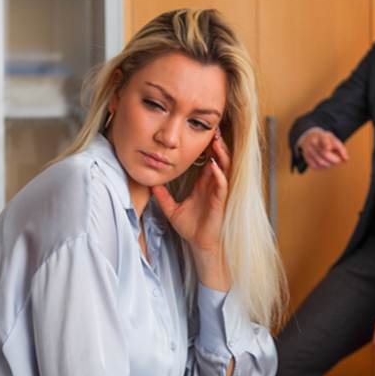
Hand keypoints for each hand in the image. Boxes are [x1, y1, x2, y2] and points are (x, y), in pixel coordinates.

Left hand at [153, 133, 230, 288]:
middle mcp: (213, 185)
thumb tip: (150, 186)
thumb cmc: (191, 227)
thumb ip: (162, 197)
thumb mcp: (171, 209)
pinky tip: (213, 166)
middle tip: (211, 130)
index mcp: (204, 184)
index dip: (206, 148)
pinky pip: (222, 185)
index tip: (200, 134)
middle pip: (218, 160)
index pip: (207, 161)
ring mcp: (219, 192)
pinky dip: (218, 175)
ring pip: (224, 169)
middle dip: (217, 145)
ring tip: (216, 142)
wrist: (200, 244)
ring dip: (221, 155)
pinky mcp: (221, 201)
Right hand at [299, 129, 348, 169]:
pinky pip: (315, 166)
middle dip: (334, 160)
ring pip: (320, 162)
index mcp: (322, 136)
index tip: (328, 148)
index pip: (324, 140)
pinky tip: (325, 164)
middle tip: (338, 161)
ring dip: (329, 165)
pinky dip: (322, 168)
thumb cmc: (326, 141)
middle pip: (325, 154)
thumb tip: (346, 159)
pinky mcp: (306, 158)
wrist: (311, 138)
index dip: (326, 144)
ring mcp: (308, 150)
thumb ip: (341, 149)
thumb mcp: (334, 140)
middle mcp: (313, 142)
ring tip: (332, 162)